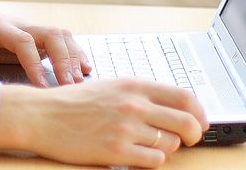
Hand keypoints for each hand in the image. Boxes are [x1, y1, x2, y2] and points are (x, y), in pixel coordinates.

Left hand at [0, 1, 90, 86]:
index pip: (23, 40)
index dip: (34, 62)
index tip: (41, 86)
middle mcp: (20, 23)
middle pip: (51, 33)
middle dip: (64, 59)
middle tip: (69, 85)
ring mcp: (32, 28)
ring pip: (61, 35)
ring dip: (73, 56)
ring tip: (78, 81)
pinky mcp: (38, 35)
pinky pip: (63, 40)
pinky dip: (75, 53)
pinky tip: (84, 69)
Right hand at [0, 78, 209, 167]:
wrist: (44, 115)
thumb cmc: (76, 102)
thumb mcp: (113, 86)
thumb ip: (142, 95)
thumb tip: (175, 108)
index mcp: (135, 85)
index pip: (185, 96)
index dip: (200, 111)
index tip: (201, 121)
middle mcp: (134, 104)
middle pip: (186, 121)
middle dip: (194, 134)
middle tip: (189, 139)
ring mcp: (126, 128)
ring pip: (171, 143)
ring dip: (168, 148)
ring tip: (151, 145)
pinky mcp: (116, 151)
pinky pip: (154, 160)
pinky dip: (153, 161)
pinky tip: (139, 155)